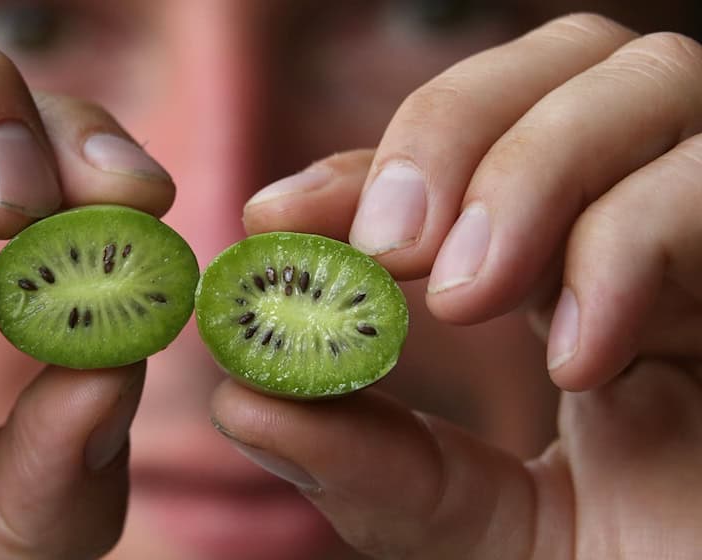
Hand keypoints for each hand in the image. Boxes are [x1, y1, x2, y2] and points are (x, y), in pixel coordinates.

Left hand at [223, 13, 701, 557]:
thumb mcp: (476, 528)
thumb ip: (373, 466)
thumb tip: (244, 399)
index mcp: (576, 267)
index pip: (465, 153)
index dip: (366, 163)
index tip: (275, 214)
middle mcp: (656, 224)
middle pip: (562, 61)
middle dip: (452, 130)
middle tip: (386, 250)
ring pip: (648, 79)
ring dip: (527, 172)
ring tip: (464, 298)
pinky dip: (630, 242)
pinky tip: (579, 360)